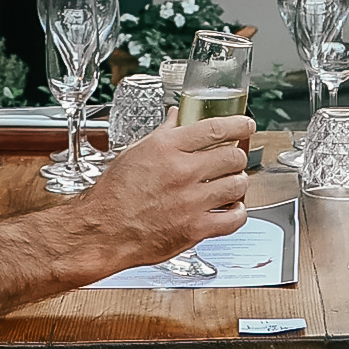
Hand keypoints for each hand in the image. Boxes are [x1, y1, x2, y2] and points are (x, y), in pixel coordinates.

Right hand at [88, 113, 252, 263]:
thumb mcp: (134, 152)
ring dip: (237, 184)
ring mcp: (191, 201)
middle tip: (231, 161)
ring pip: (238, 185)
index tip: (246, 125)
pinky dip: (237, 213)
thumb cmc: (113, 195)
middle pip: (233, 156)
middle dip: (236, 157)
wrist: (102, 231)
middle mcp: (182, 171)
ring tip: (229, 185)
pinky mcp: (196, 228)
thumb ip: (162, 134)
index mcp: (167, 148)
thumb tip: (176, 117)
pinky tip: (230, 209)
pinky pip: (234, 218)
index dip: (239, 124)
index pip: (216, 128)